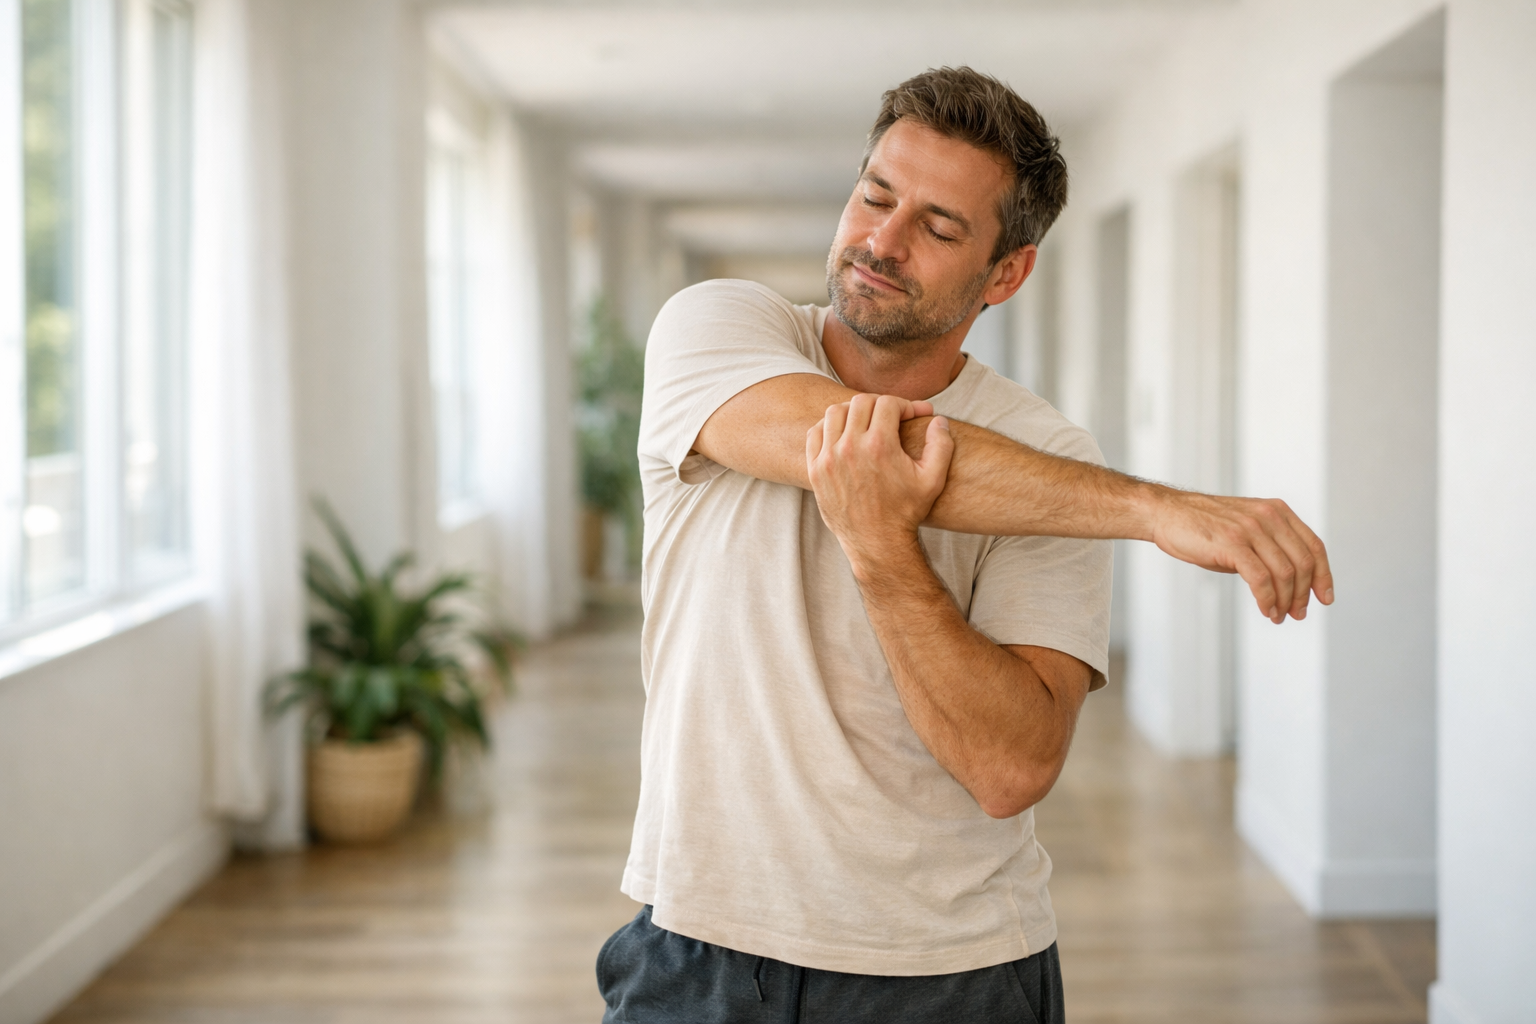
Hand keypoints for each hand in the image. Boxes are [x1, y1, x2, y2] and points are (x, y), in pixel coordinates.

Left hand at [806, 394, 954, 578]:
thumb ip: (941, 445)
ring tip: (866, 422)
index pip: (887, 403)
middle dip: (879, 405)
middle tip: (890, 417)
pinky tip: (843, 435)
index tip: (910, 416)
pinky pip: (815, 433)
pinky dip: (828, 427)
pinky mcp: (816, 470)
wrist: (877, 543)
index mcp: (879, 446)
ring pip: (835, 412)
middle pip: (860, 402)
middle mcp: (850, 448)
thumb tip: (938, 419)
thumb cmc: (907, 511)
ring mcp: (829, 458)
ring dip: (852, 411)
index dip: (903, 405)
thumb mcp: (933, 480)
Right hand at [1146, 488, 1333, 623]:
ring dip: (1285, 601)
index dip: (1323, 576)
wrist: (1167, 514)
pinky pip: (1260, 578)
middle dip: (1303, 594)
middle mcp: (1268, 517)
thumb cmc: (1202, 526)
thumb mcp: (1245, 529)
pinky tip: (1265, 609)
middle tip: (1297, 614)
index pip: (1313, 546)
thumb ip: (1268, 547)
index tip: (1324, 598)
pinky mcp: (1232, 543)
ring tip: (1278, 616)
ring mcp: (1250, 529)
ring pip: (1284, 573)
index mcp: (1277, 512)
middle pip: (1302, 563)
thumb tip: (1286, 583)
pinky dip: (1267, 599)